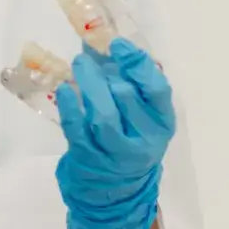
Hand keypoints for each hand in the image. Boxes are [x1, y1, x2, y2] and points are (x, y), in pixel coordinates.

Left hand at [53, 39, 176, 228]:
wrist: (116, 189)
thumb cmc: (129, 139)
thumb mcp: (140, 115)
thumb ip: (127, 81)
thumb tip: (98, 39)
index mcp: (162, 123)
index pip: (157, 90)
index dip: (138, 64)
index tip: (117, 45)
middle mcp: (144, 139)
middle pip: (127, 99)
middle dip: (106, 73)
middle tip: (87, 57)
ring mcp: (117, 153)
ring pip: (103, 116)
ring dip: (88, 86)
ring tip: (78, 65)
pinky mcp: (90, 159)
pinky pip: (78, 130)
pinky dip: (70, 107)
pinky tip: (65, 89)